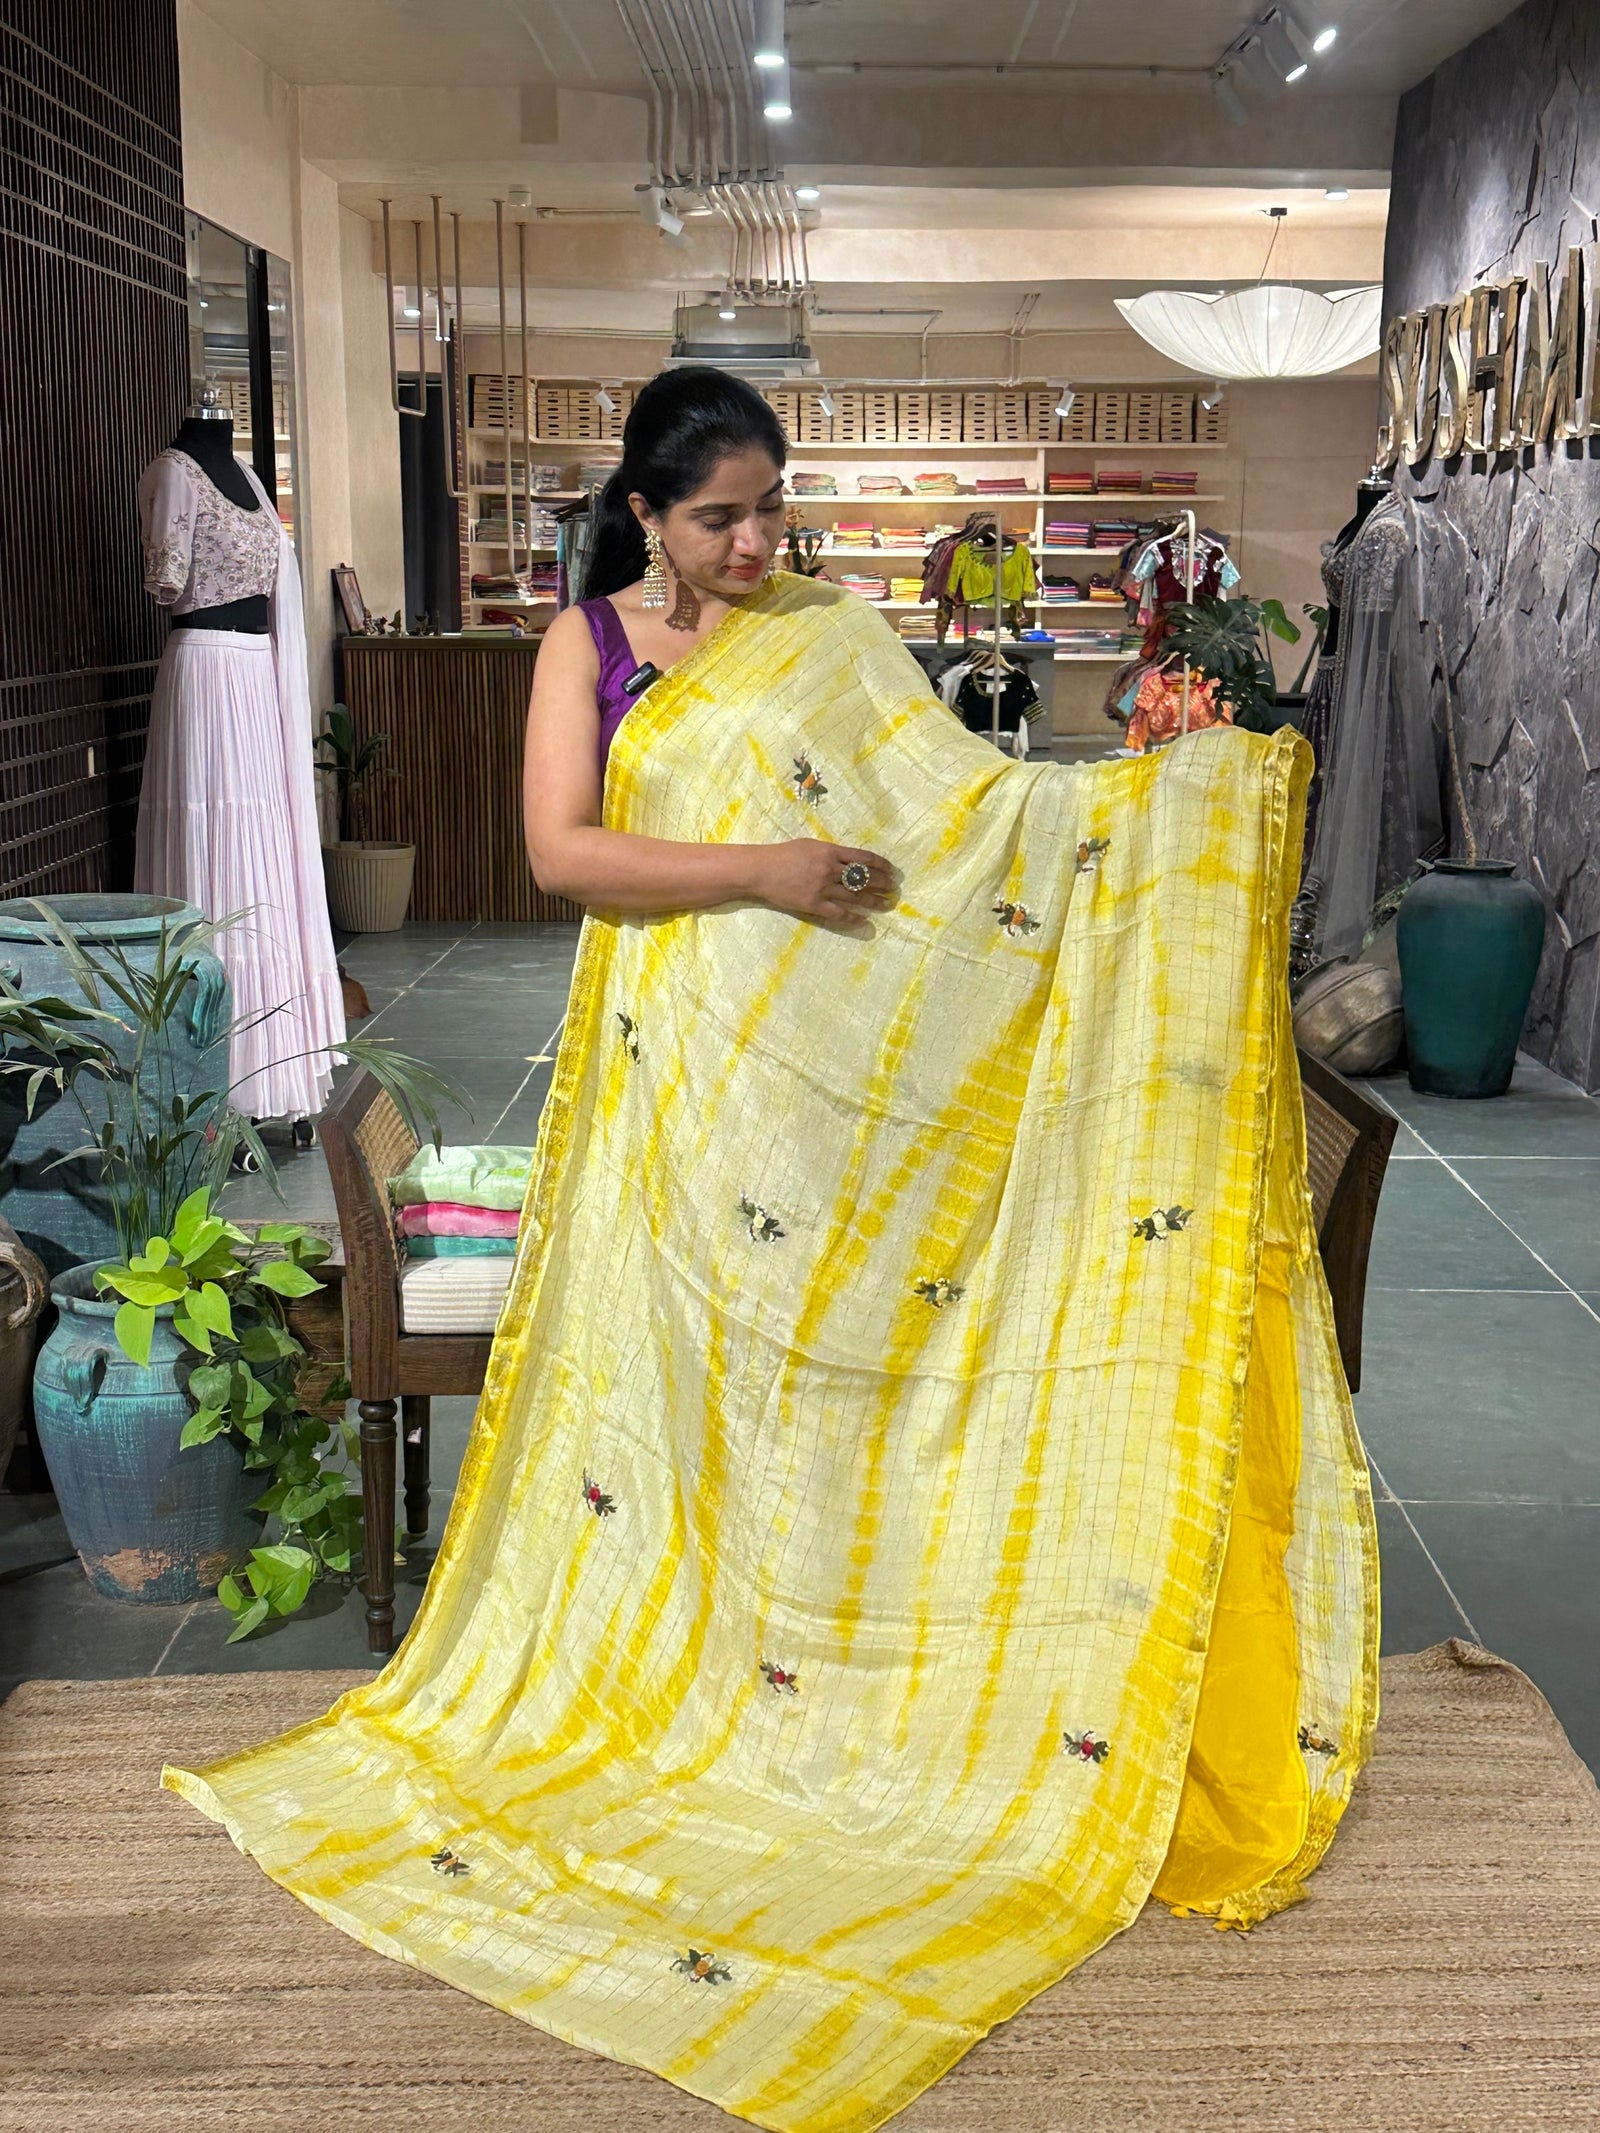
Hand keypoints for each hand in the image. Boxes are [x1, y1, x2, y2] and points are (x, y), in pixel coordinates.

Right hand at [755, 840, 899, 925]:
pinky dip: (853, 917)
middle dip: (882, 883)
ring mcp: (822, 888)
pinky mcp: (813, 904)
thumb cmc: (783, 854)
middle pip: (864, 877)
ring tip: (886, 904)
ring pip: (855, 896)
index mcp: (830, 852)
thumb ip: (830, 852)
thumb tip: (849, 858)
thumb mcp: (810, 845)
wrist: (761, 870)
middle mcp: (830, 869)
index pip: (864, 858)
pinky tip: (864, 920)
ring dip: (873, 901)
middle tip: (893, 888)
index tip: (891, 869)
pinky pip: (838, 913)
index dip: (881, 864)